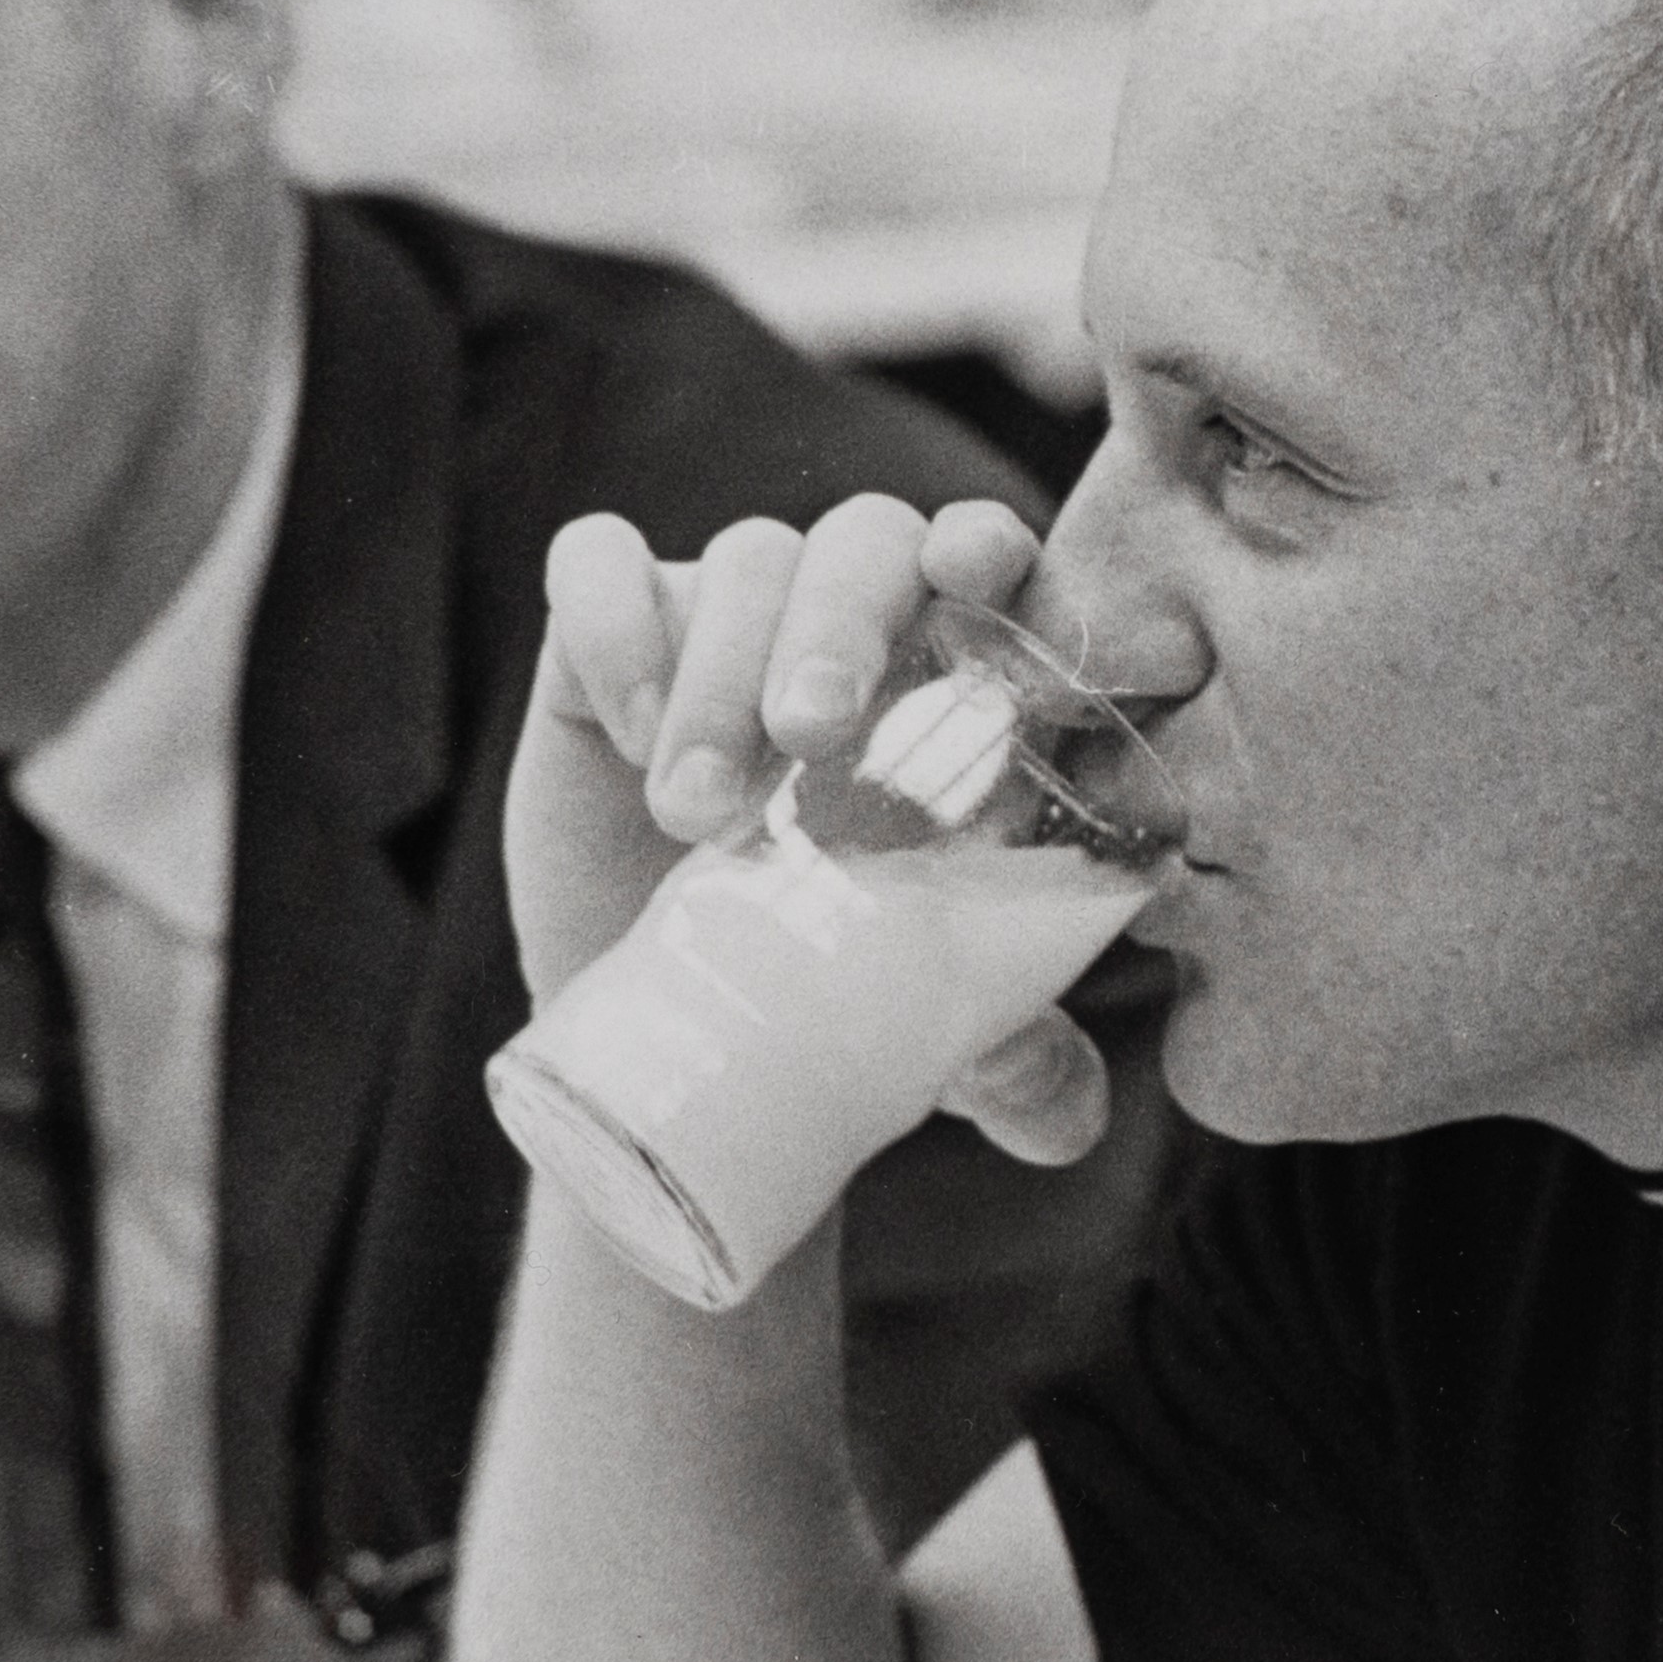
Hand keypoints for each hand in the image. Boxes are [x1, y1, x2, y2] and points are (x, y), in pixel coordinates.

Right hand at [503, 494, 1108, 1165]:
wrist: (675, 1024)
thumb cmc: (834, 984)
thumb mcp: (925, 1031)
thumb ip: (1012, 1061)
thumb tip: (1066, 1119)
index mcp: (952, 678)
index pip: (991, 561)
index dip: (989, 543)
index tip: (974, 574)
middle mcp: (847, 620)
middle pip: (866, 542)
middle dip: (842, 623)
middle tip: (809, 738)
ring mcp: (728, 615)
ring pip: (743, 561)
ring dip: (721, 675)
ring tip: (698, 816)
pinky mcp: (610, 631)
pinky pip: (597, 563)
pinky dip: (614, 626)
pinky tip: (619, 730)